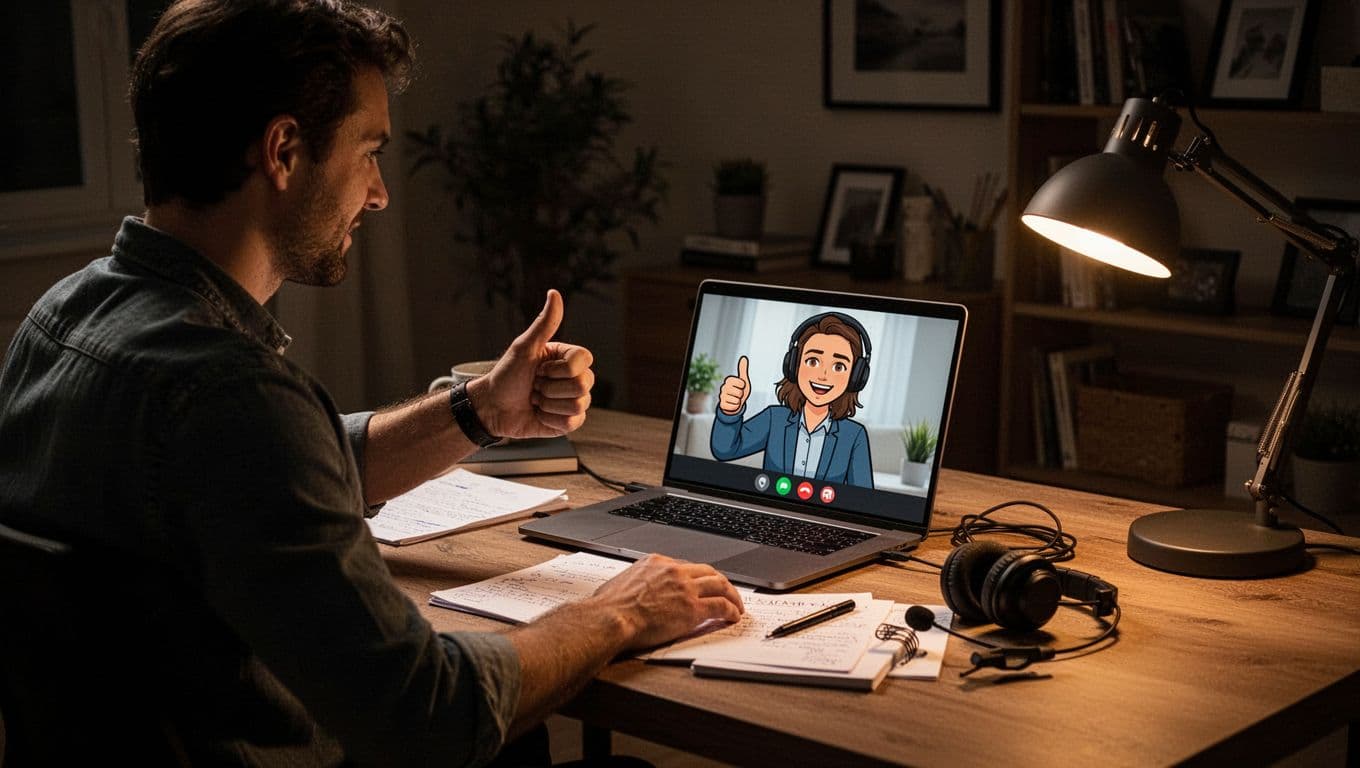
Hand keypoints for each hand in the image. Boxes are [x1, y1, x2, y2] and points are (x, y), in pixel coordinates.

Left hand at [467, 290, 594, 438]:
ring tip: (535, 399)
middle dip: (549, 388)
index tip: (539, 367)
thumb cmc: (506, 375)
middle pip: (582, 385)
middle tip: (534, 385)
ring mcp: (573, 401)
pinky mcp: (568, 422)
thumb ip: (544, 324)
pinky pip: (571, 423)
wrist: (492, 407)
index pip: (583, 361)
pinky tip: (539, 414)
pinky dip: (549, 420)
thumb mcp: (524, 347)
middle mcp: (574, 378)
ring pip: (577, 405)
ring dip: (547, 404)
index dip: (558, 368)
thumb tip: (554, 294)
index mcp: (568, 358)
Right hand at [589, 554, 743, 649]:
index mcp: (656, 562)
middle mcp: (674, 571)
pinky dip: (731, 610)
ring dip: (732, 595)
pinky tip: (733, 615)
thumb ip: (632, 583)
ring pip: (720, 585)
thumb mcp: (620, 583)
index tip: (701, 584)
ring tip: (736, 604)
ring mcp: (685, 589)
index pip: (686, 566)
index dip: (697, 577)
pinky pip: (720, 606)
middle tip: (726, 590)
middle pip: (707, 571)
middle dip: (720, 581)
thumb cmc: (608, 607)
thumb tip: (627, 591)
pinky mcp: (692, 609)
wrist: (610, 618)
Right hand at [717, 355, 750, 414]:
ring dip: (738, 401)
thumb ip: (742, 369)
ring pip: (736, 400)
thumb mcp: (743, 380)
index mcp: (728, 380)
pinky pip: (734, 406)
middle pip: (739, 392)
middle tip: (738, 394)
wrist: (735, 403)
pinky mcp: (722, 405)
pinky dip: (736, 407)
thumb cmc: (740, 390)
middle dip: (741, 395)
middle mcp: (723, 387)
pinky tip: (733, 405)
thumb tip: (744, 357)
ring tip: (736, 399)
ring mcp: (722, 396)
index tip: (741, 386)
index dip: (743, 386)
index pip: (741, 383)